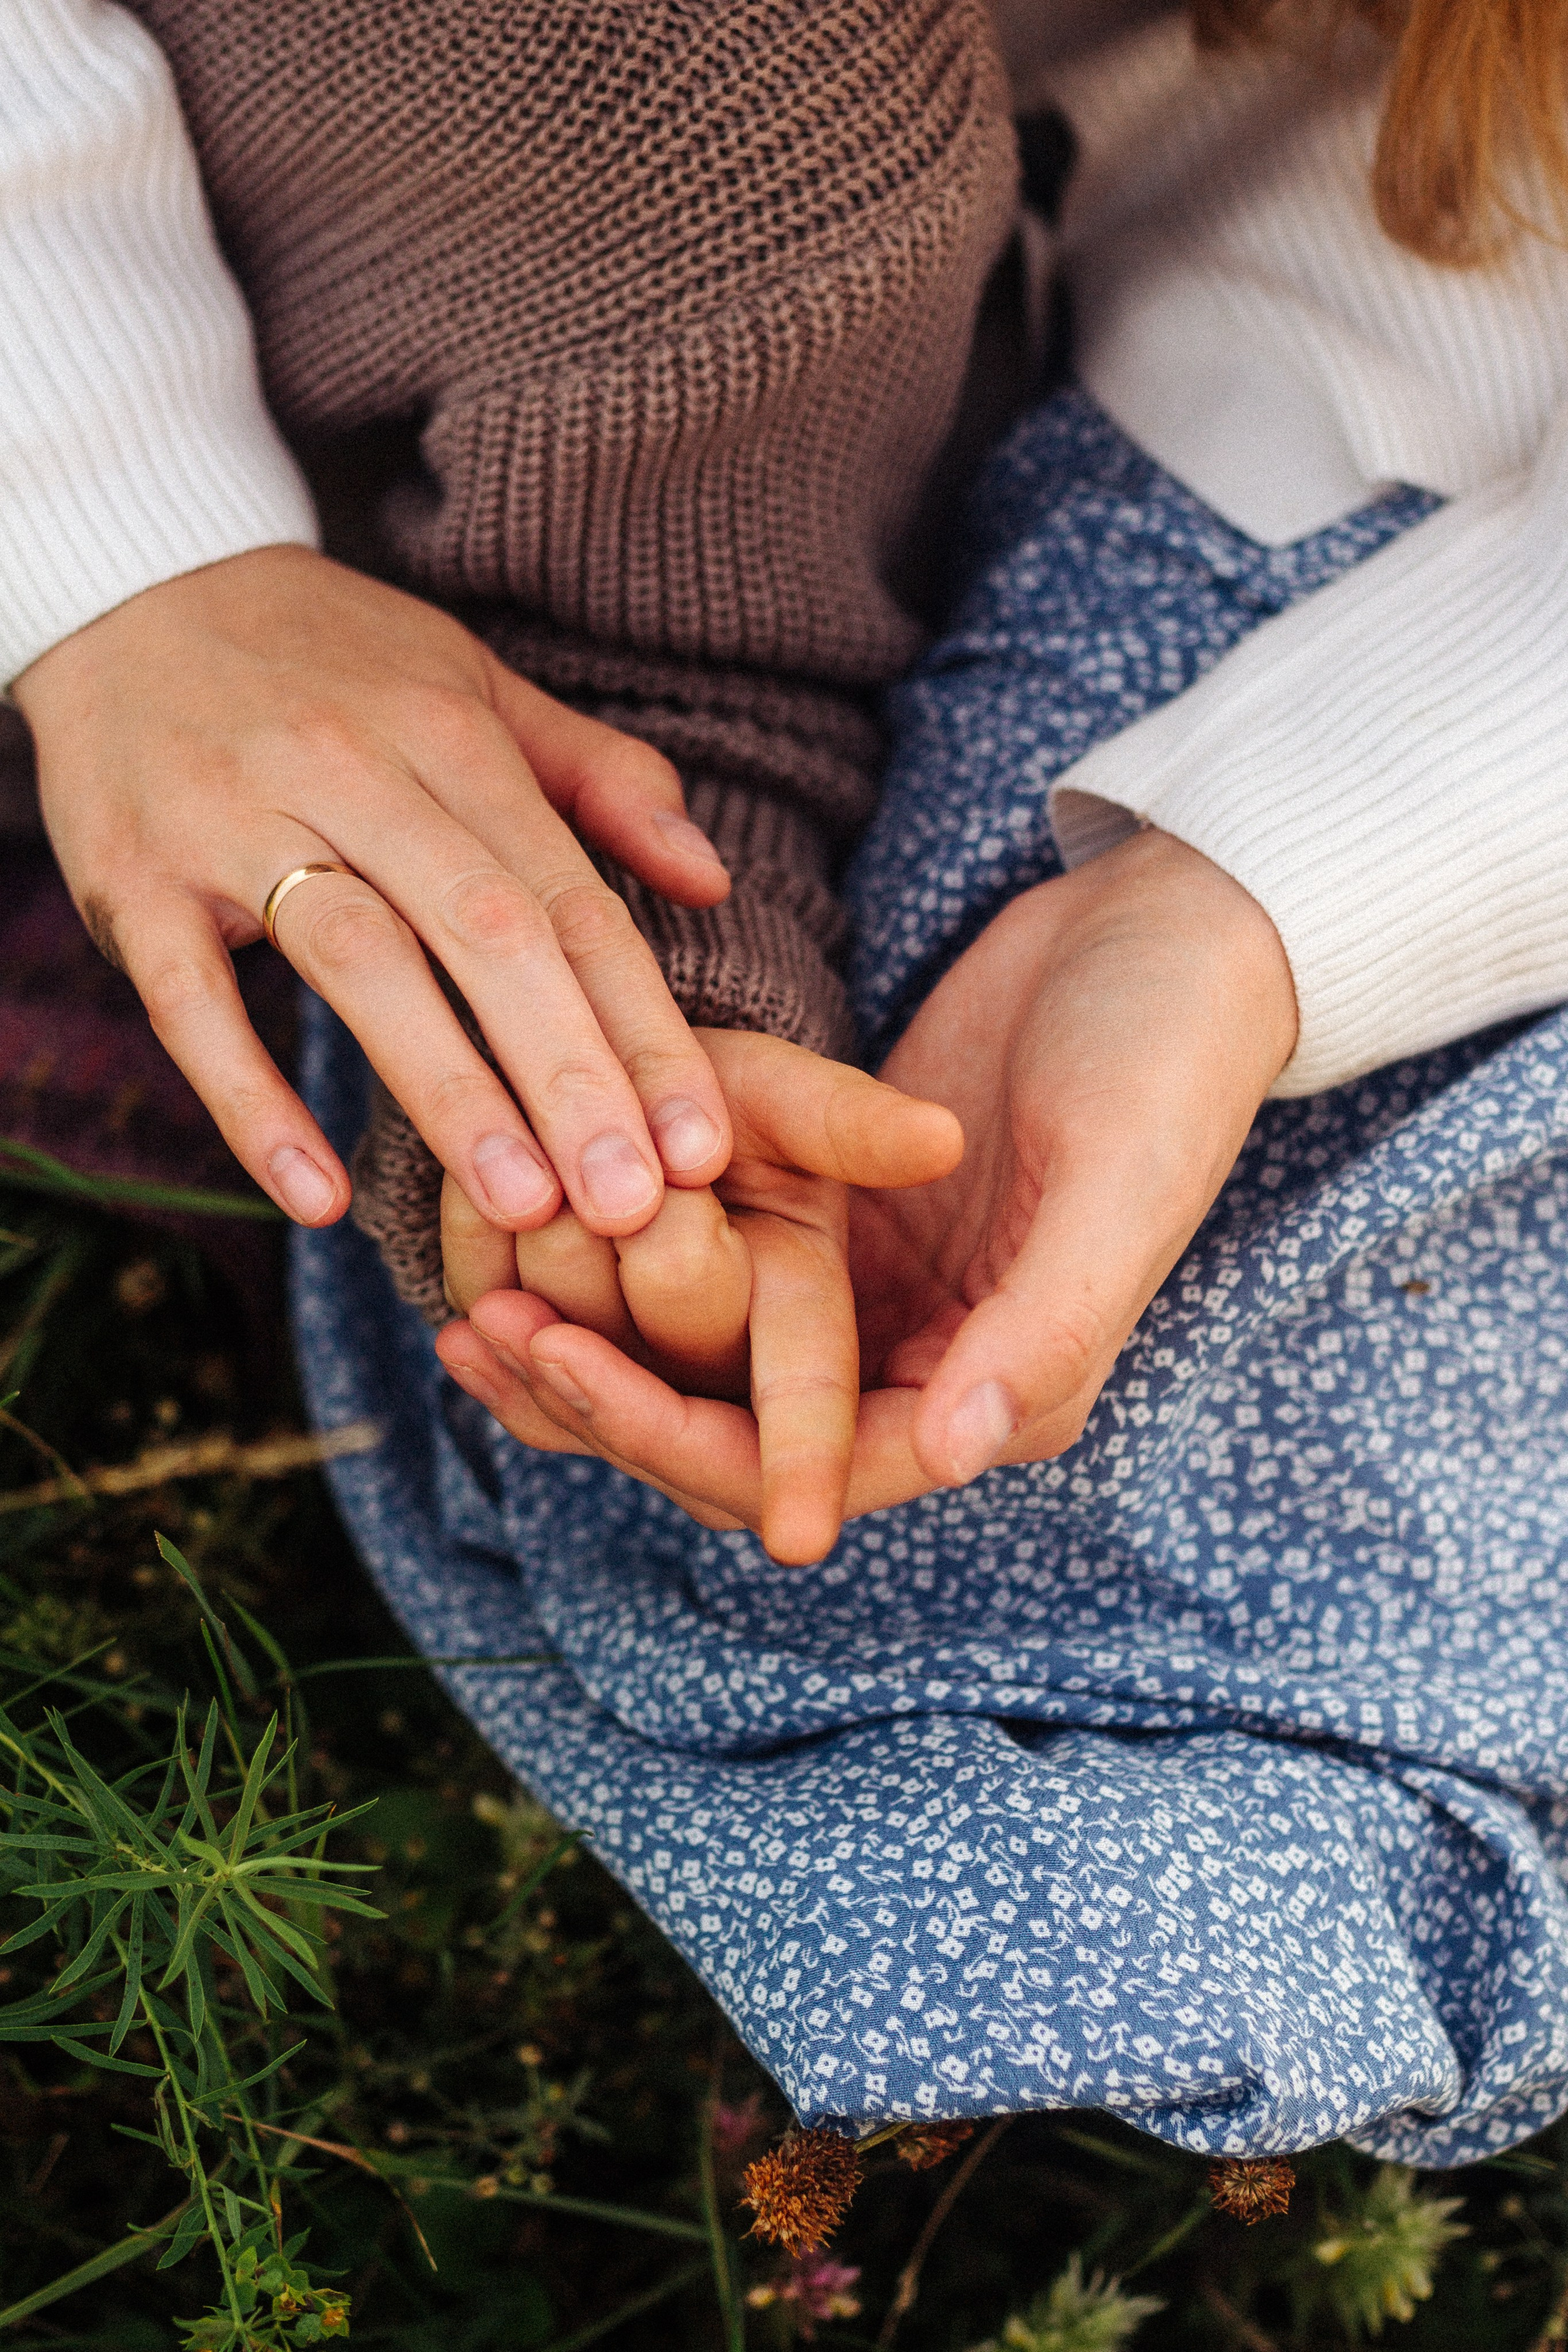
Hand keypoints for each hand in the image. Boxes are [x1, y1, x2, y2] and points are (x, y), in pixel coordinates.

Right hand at [15, 546, 734, 1233]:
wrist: (129, 586)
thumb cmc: (330, 663)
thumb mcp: (474, 686)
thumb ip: (599, 782)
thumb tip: (710, 881)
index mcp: (451, 738)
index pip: (571, 902)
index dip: (643, 1028)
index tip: (698, 1145)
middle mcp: (353, 773)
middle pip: (486, 933)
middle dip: (569, 1076)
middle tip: (630, 1204)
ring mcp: (235, 824)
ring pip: (361, 962)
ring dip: (448, 1090)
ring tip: (521, 1206)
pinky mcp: (136, 877)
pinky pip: (193, 1002)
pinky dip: (252, 1101)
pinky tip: (319, 1197)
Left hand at [437, 830, 1296, 1535]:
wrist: (1167, 939)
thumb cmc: (1161, 1059)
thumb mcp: (1113, 1186)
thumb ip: (1041, 1328)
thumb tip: (949, 1452)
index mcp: (997, 1392)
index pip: (809, 1470)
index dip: (676, 1437)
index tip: (561, 1371)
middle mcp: (926, 1371)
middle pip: (734, 1440)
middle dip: (610, 1405)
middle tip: (487, 1333)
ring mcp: (876, 1303)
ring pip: (705, 1377)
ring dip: (596, 1357)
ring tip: (470, 1308)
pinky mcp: (838, 1229)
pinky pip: (709, 1291)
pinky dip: (619, 1285)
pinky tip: (519, 1252)